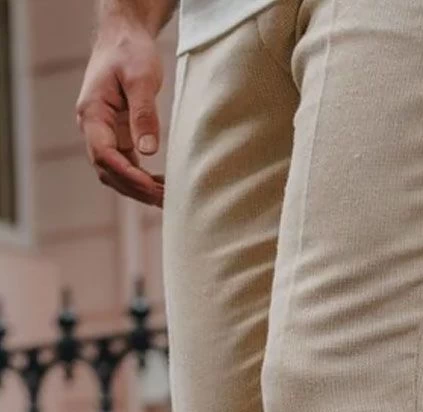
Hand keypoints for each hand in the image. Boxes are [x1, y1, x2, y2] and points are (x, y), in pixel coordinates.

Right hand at [76, 20, 164, 206]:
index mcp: (92, 113)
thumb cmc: (131, 52)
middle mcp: (93, 127)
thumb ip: (144, 114)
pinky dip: (142, 179)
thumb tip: (148, 151)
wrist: (125, 38)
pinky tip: (162, 186)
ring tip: (168, 199)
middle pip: (108, 171)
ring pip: (116, 173)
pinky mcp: (118, 135)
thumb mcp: (140, 78)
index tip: (151, 187)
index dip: (127, 175)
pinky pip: (126, 165)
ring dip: (138, 189)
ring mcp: (105, 134)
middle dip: (135, 189)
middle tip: (166, 200)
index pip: (104, 155)